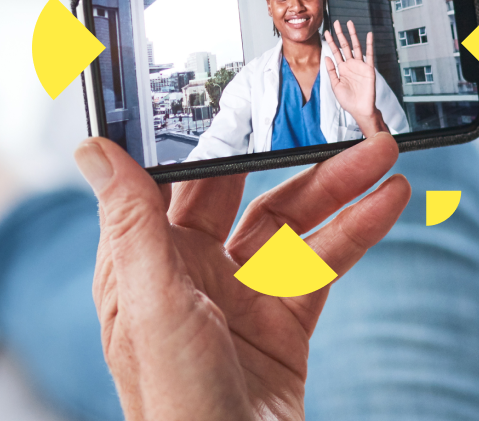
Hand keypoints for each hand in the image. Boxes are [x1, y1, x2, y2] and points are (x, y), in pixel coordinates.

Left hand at [74, 133, 409, 420]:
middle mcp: (186, 275)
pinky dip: (354, 231)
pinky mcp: (282, 324)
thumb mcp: (150, 304)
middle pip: (236, 192)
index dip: (197, 135)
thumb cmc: (175, 405)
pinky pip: (320, 264)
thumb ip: (130, 221)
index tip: (227, 89)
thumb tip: (92, 147)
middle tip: (324, 110)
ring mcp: (237, 299)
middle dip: (282, 153)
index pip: (164, 180)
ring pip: (287, 224)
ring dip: (334, 186)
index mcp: (138, 264)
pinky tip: (386, 201)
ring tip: (381, 151)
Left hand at [323, 20, 386, 135]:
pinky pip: (370, 55)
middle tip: (336, 22)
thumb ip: (331, 71)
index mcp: (342, 68)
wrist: (360, 109)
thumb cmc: (348, 100)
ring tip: (349, 24)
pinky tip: (368, 35)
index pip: (335, 52)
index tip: (325, 32)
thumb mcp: (335, 85)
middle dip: (340, 34)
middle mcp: (351, 65)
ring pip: (356, 47)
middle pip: (345, 46)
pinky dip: (369, 45)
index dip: (330, 42)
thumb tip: (326, 57)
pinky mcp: (369, 69)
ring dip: (353, 35)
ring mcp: (360, 66)